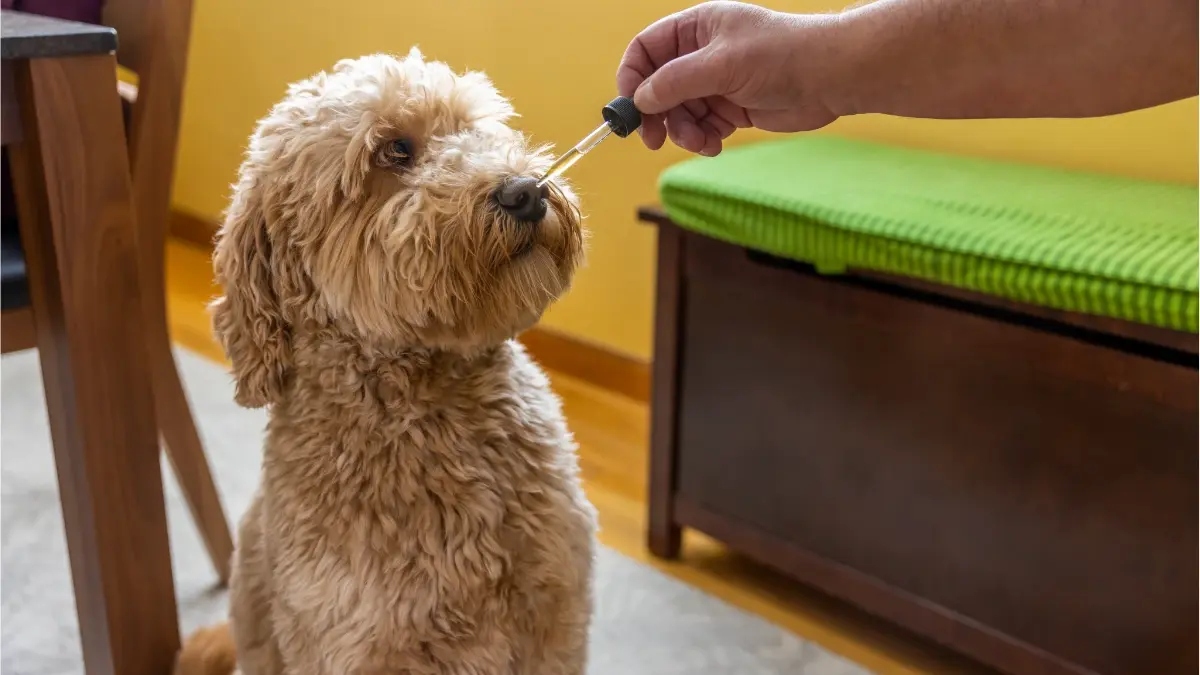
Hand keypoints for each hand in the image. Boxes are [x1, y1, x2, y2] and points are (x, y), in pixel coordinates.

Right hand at [616, 1, 841, 155]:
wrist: (831, 78)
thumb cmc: (782, 55)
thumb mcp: (721, 64)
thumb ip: (676, 81)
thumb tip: (640, 99)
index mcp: (696, 28)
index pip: (646, 49)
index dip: (632, 77)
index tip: (630, 107)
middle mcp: (701, 54)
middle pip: (657, 86)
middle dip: (655, 114)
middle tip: (653, 139)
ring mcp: (716, 82)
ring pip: (678, 113)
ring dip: (682, 131)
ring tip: (700, 141)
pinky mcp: (731, 109)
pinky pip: (700, 128)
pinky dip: (702, 140)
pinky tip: (715, 145)